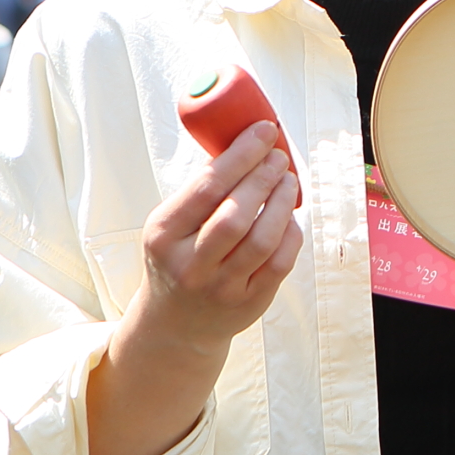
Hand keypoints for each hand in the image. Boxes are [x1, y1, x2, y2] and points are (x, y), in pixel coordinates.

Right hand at [129, 117, 303, 356]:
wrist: (176, 324)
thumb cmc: (179, 257)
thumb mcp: (171, 224)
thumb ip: (203, 191)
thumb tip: (244, 141)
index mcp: (164, 235)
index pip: (206, 188)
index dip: (241, 155)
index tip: (264, 131)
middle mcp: (190, 265)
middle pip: (235, 216)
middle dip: (263, 178)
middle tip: (278, 156)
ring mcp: (221, 288)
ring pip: (262, 240)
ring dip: (281, 202)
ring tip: (287, 180)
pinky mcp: (249, 303)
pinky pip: (280, 263)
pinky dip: (290, 232)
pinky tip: (289, 215)